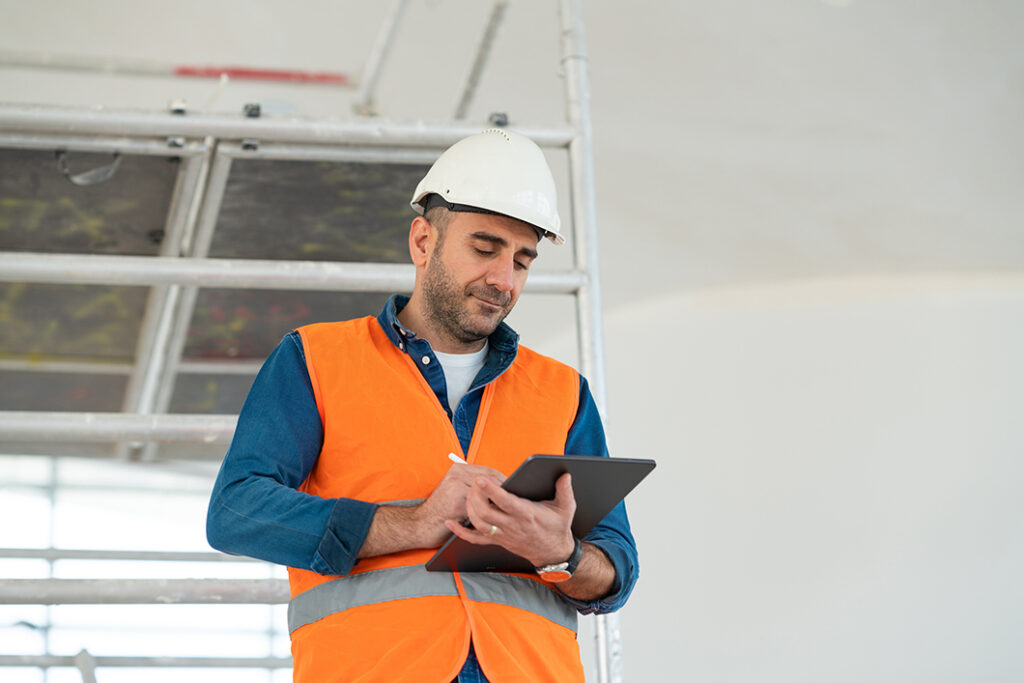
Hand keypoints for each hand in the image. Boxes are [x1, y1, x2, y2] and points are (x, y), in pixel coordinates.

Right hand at [411, 463, 505, 546]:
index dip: (504, 480)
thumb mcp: (455, 491)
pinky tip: (496, 519)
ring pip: (487, 492)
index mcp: (459, 469)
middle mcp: (457, 474)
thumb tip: (499, 487)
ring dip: (498, 501)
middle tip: (514, 500)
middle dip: (503, 490)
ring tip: (506, 510)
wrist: (420, 524)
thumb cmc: (442, 510)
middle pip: (490, 478)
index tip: (514, 489)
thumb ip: (472, 485)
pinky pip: (479, 506)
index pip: (489, 471)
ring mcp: (456, 486)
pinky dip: (489, 512)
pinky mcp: (457, 501)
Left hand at [443, 472, 575, 567]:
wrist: (552, 552)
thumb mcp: (566, 508)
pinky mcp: (498, 541)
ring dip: (469, 509)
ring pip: (479, 524)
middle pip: (486, 513)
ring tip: (466, 493)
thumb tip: (565, 474)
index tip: (481, 479)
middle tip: (471, 483)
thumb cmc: (557, 527)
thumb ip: (565, 491)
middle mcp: (512, 525)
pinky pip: (475, 539)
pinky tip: (451, 523)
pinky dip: (461, 532)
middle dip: (475, 497)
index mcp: (527, 514)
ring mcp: (503, 534)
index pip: (505, 502)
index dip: (492, 490)